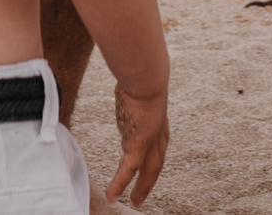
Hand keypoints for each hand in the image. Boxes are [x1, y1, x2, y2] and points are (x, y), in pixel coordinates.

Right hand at [107, 81, 167, 206]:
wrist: (147, 78)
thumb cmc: (143, 71)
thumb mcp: (138, 79)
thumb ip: (133, 84)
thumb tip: (126, 71)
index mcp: (157, 117)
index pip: (159, 141)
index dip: (155, 152)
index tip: (148, 161)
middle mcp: (156, 131)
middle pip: (157, 160)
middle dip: (150, 177)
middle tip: (144, 192)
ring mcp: (149, 140)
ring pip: (147, 170)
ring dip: (142, 187)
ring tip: (137, 200)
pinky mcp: (139, 145)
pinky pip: (128, 170)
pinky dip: (119, 185)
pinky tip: (111, 196)